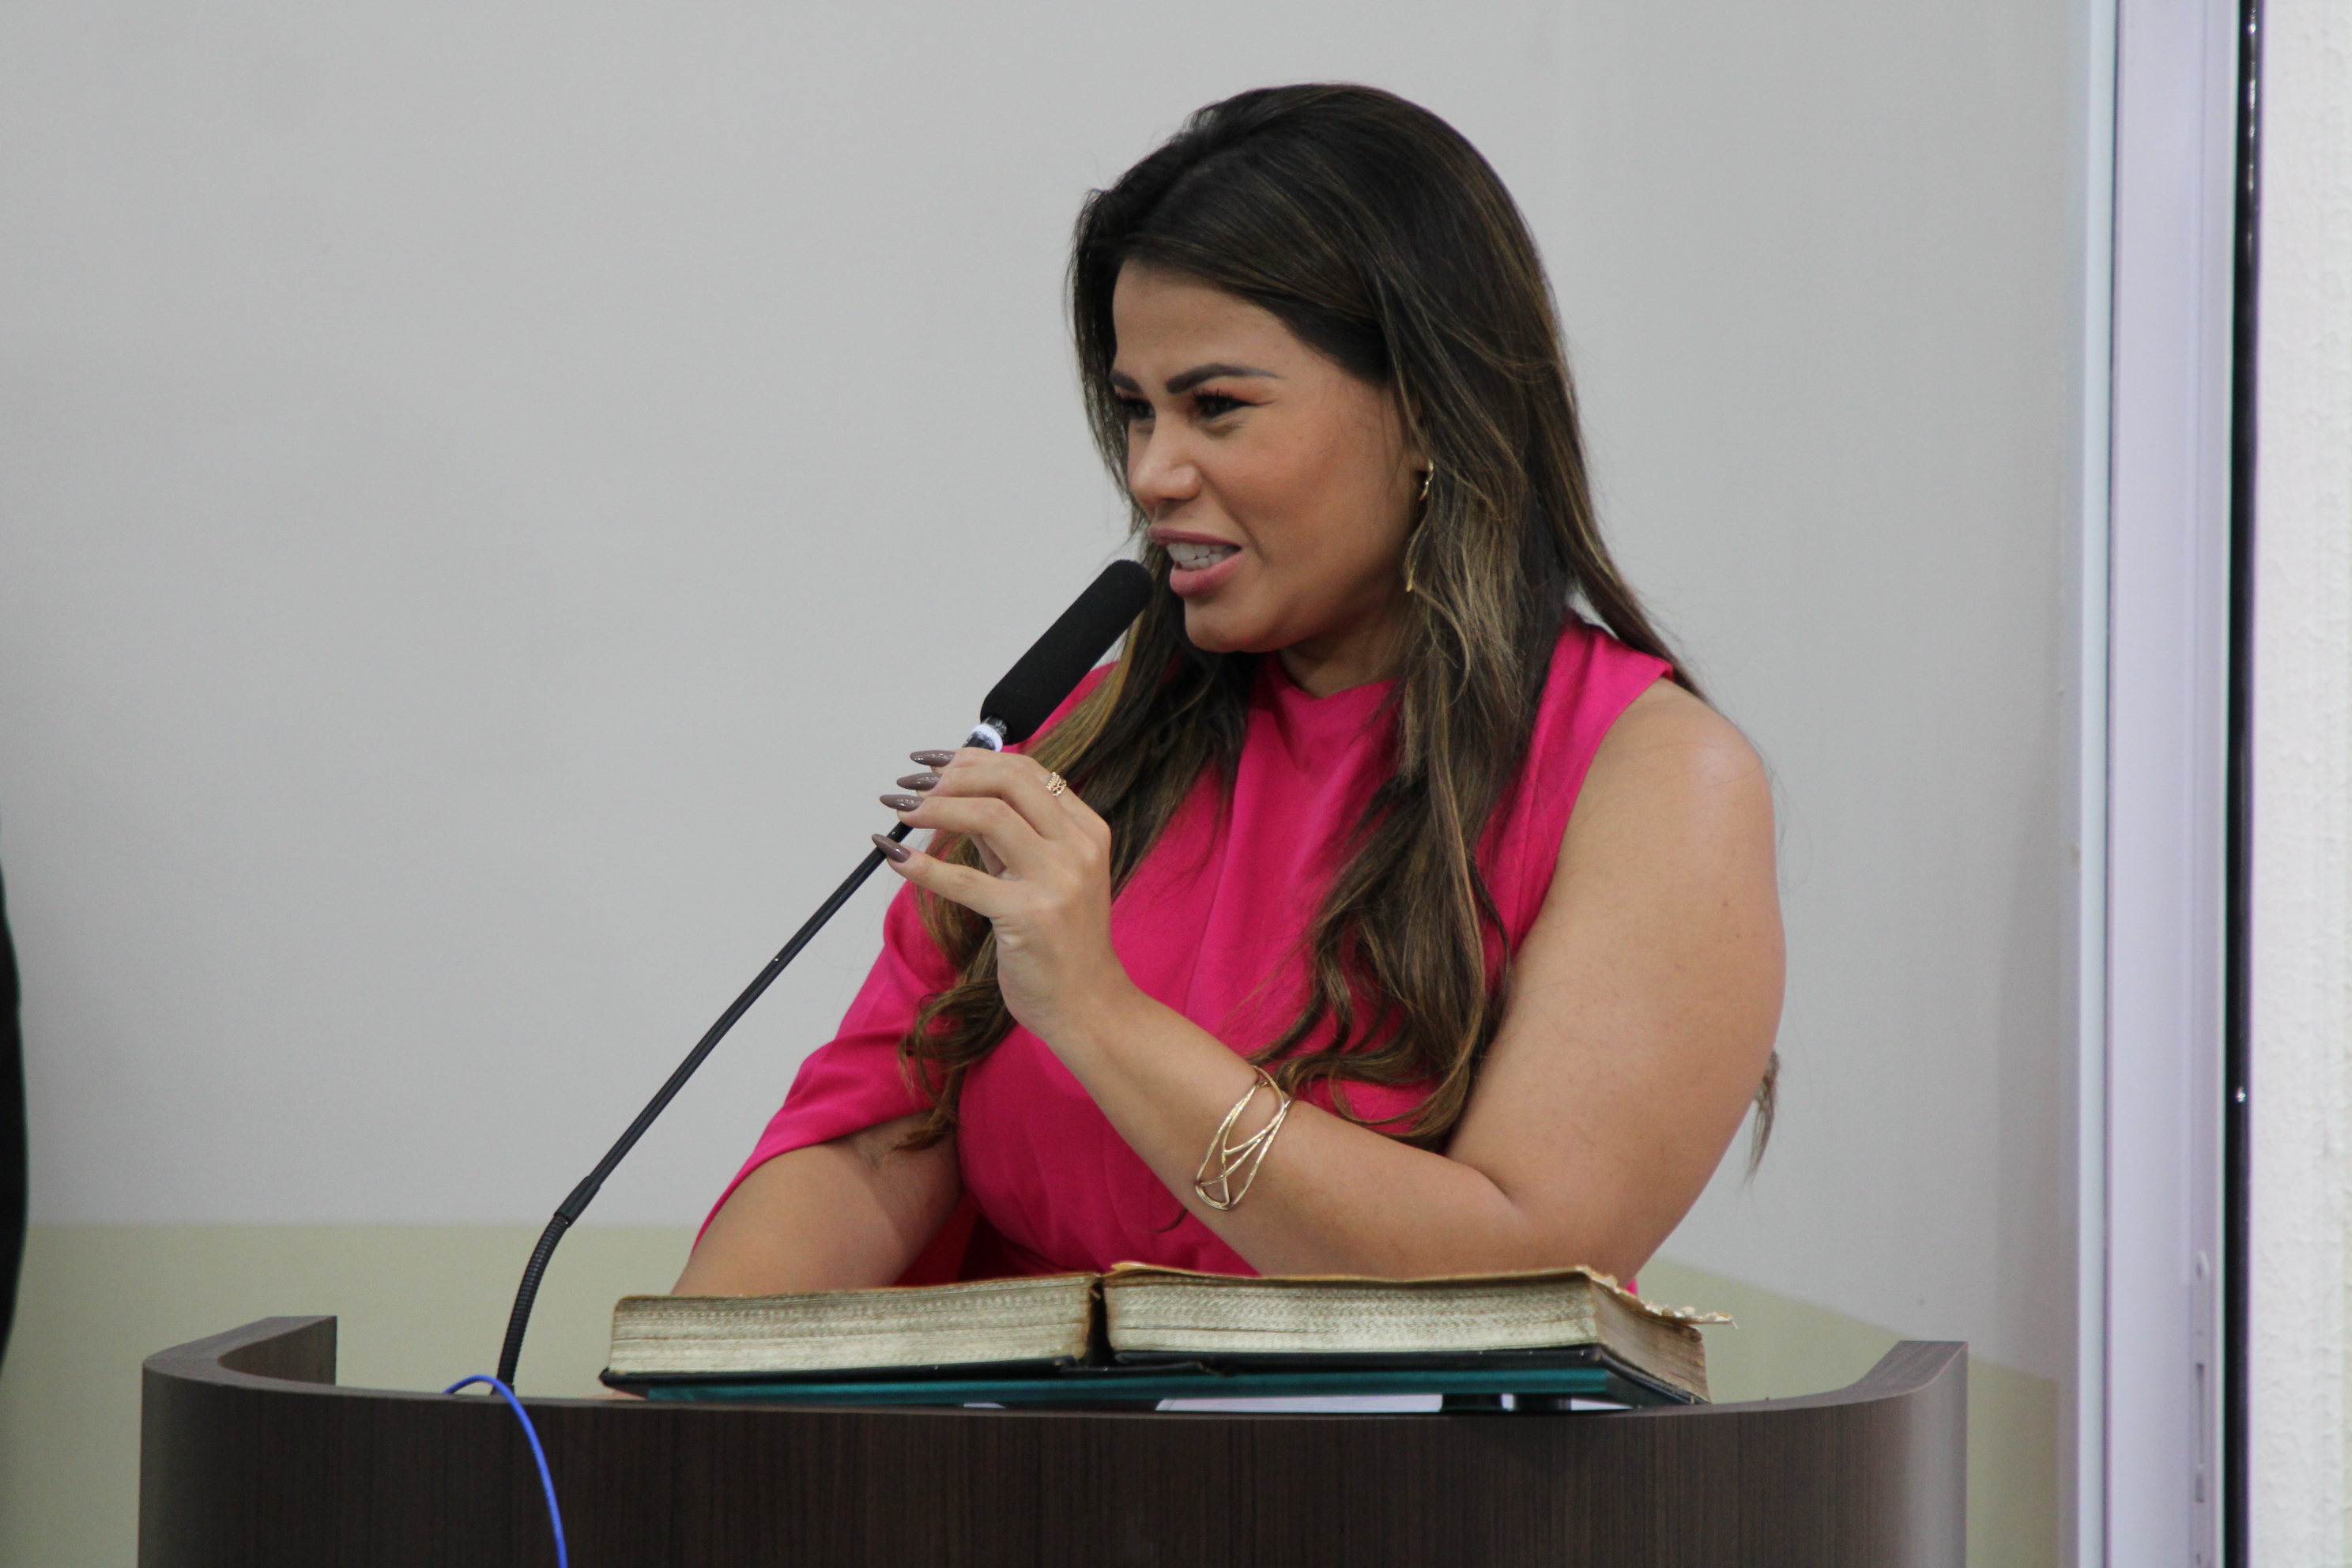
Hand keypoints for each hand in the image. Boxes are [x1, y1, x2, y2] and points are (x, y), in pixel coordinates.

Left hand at [874, 749, 1135, 1047]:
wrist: (1088, 1005)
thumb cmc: (1064, 943)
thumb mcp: (1049, 877)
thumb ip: (1013, 839)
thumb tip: (960, 800)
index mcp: (1086, 830)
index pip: (1026, 772)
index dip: (972, 758)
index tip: (931, 763)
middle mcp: (1076, 848)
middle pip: (1008, 782)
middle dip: (950, 776)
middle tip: (911, 786)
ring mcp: (1056, 880)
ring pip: (989, 815)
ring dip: (935, 808)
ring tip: (902, 812)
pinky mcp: (1028, 917)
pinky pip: (965, 880)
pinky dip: (923, 866)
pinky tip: (895, 859)